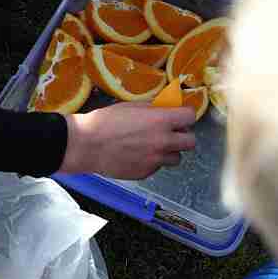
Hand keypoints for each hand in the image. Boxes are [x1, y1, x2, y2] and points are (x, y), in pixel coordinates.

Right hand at [61, 102, 196, 178]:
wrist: (87, 145)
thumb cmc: (106, 121)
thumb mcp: (132, 106)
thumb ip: (154, 109)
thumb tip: (167, 108)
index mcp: (161, 121)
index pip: (191, 116)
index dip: (185, 116)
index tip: (179, 117)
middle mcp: (163, 142)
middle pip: (191, 142)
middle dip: (183, 136)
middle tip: (171, 134)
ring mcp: (155, 160)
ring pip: (176, 158)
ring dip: (169, 152)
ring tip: (153, 146)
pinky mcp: (146, 173)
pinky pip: (158, 167)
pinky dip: (152, 162)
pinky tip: (138, 155)